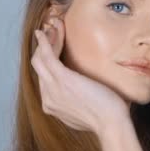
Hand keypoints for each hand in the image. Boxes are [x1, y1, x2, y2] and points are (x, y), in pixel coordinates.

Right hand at [30, 18, 129, 135]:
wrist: (111, 124)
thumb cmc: (106, 118)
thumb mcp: (86, 111)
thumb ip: (77, 103)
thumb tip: (84, 93)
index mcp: (52, 105)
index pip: (44, 78)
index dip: (47, 61)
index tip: (54, 48)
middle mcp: (47, 97)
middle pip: (38, 66)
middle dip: (43, 47)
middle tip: (49, 32)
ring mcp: (52, 88)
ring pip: (40, 58)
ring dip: (45, 40)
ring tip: (52, 26)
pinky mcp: (62, 78)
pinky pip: (47, 55)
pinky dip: (45, 41)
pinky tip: (46, 31)